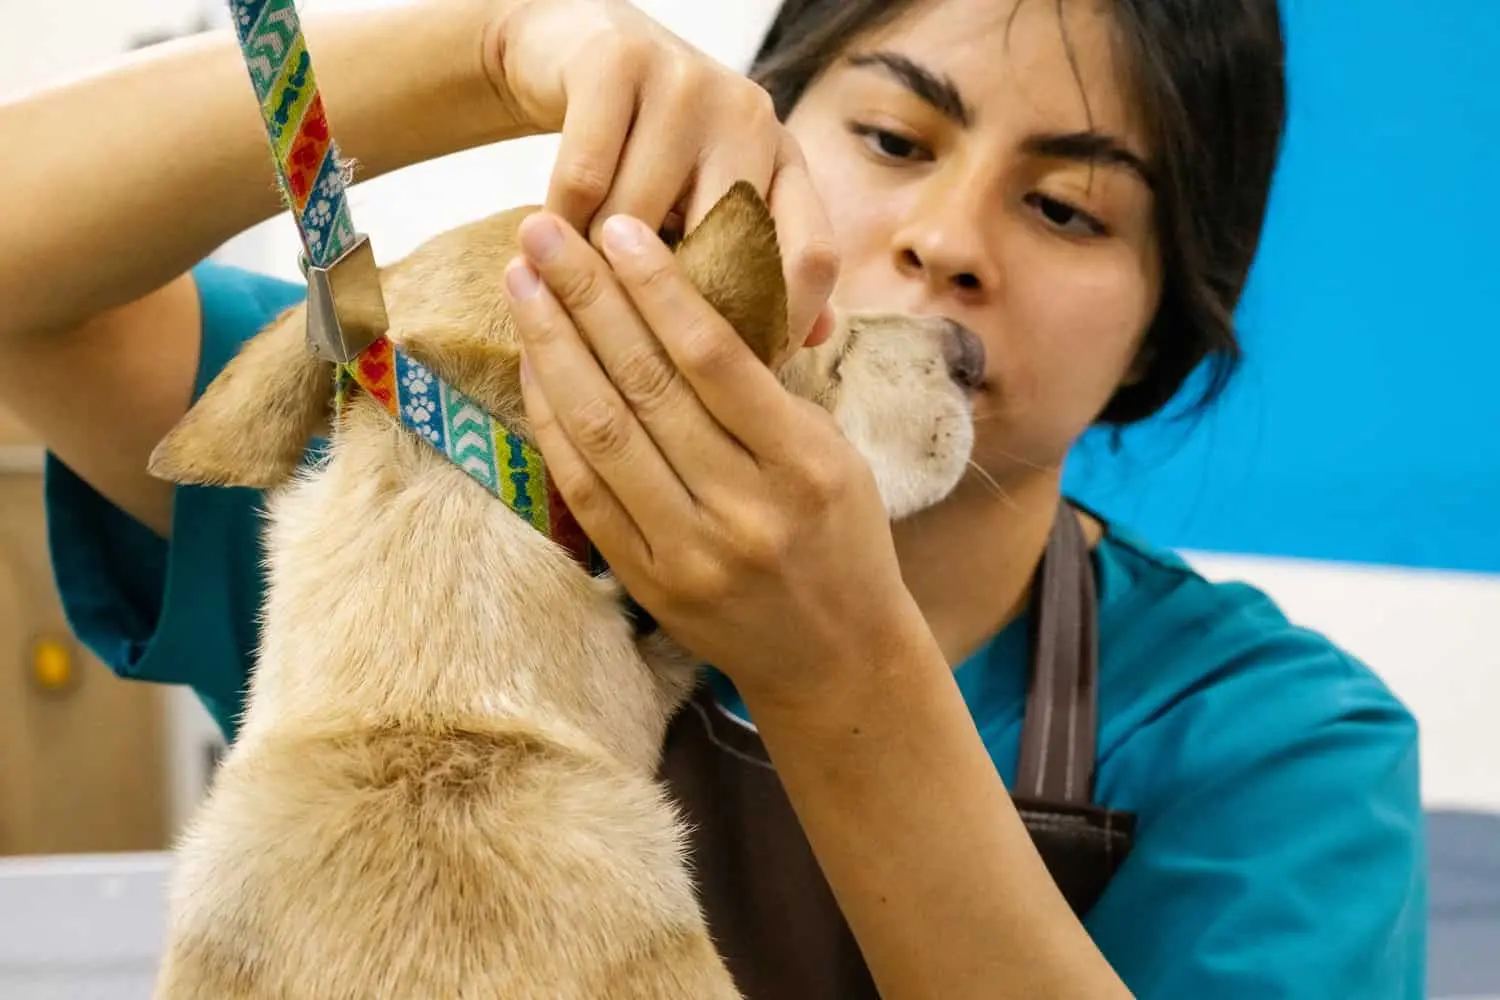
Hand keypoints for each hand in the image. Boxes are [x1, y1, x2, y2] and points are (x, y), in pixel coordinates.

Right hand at [481, 0, 836, 345]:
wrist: (573, 50)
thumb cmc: (647, 153)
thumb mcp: (707, 207)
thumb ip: (758, 271)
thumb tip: (819, 339)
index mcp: (783, 157)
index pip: (809, 259)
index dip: (774, 328)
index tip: (726, 378)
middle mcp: (751, 114)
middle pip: (724, 252)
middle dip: (670, 312)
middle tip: (632, 351)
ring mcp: (688, 82)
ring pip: (640, 224)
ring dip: (597, 272)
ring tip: (576, 288)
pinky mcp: (616, 62)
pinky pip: (585, 182)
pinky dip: (559, 223)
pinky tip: (546, 239)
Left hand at [502, 210, 923, 705]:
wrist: (835, 659)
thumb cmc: (842, 539)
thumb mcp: (835, 455)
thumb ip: (767, 392)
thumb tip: (686, 303)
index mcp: (804, 465)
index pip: (716, 358)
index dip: (657, 287)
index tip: (616, 228)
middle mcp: (744, 509)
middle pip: (646, 385)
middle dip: (587, 297)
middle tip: (542, 232)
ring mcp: (688, 551)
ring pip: (603, 431)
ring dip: (553, 348)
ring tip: (522, 283)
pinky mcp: (646, 580)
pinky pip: (584, 488)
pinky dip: (552, 419)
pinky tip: (534, 364)